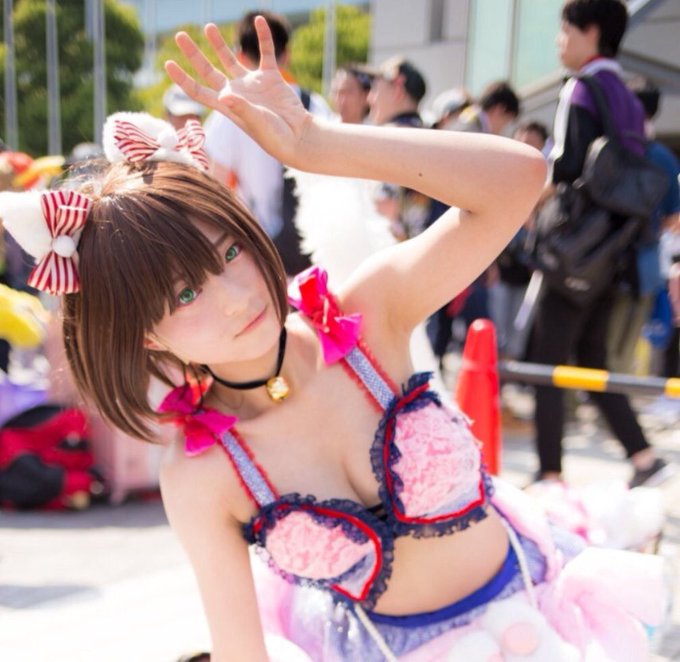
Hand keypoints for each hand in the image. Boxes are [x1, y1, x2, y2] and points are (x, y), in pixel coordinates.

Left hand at [165, 17, 310, 166]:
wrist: (298, 136)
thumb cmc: (275, 137)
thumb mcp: (256, 123)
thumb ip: (241, 108)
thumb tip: (224, 95)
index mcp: (227, 106)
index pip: (198, 90)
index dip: (183, 78)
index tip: (168, 63)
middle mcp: (236, 93)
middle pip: (208, 71)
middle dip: (194, 54)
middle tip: (180, 36)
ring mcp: (253, 84)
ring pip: (231, 59)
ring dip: (219, 44)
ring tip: (209, 27)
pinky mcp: (271, 77)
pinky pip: (266, 53)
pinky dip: (264, 37)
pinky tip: (259, 21)